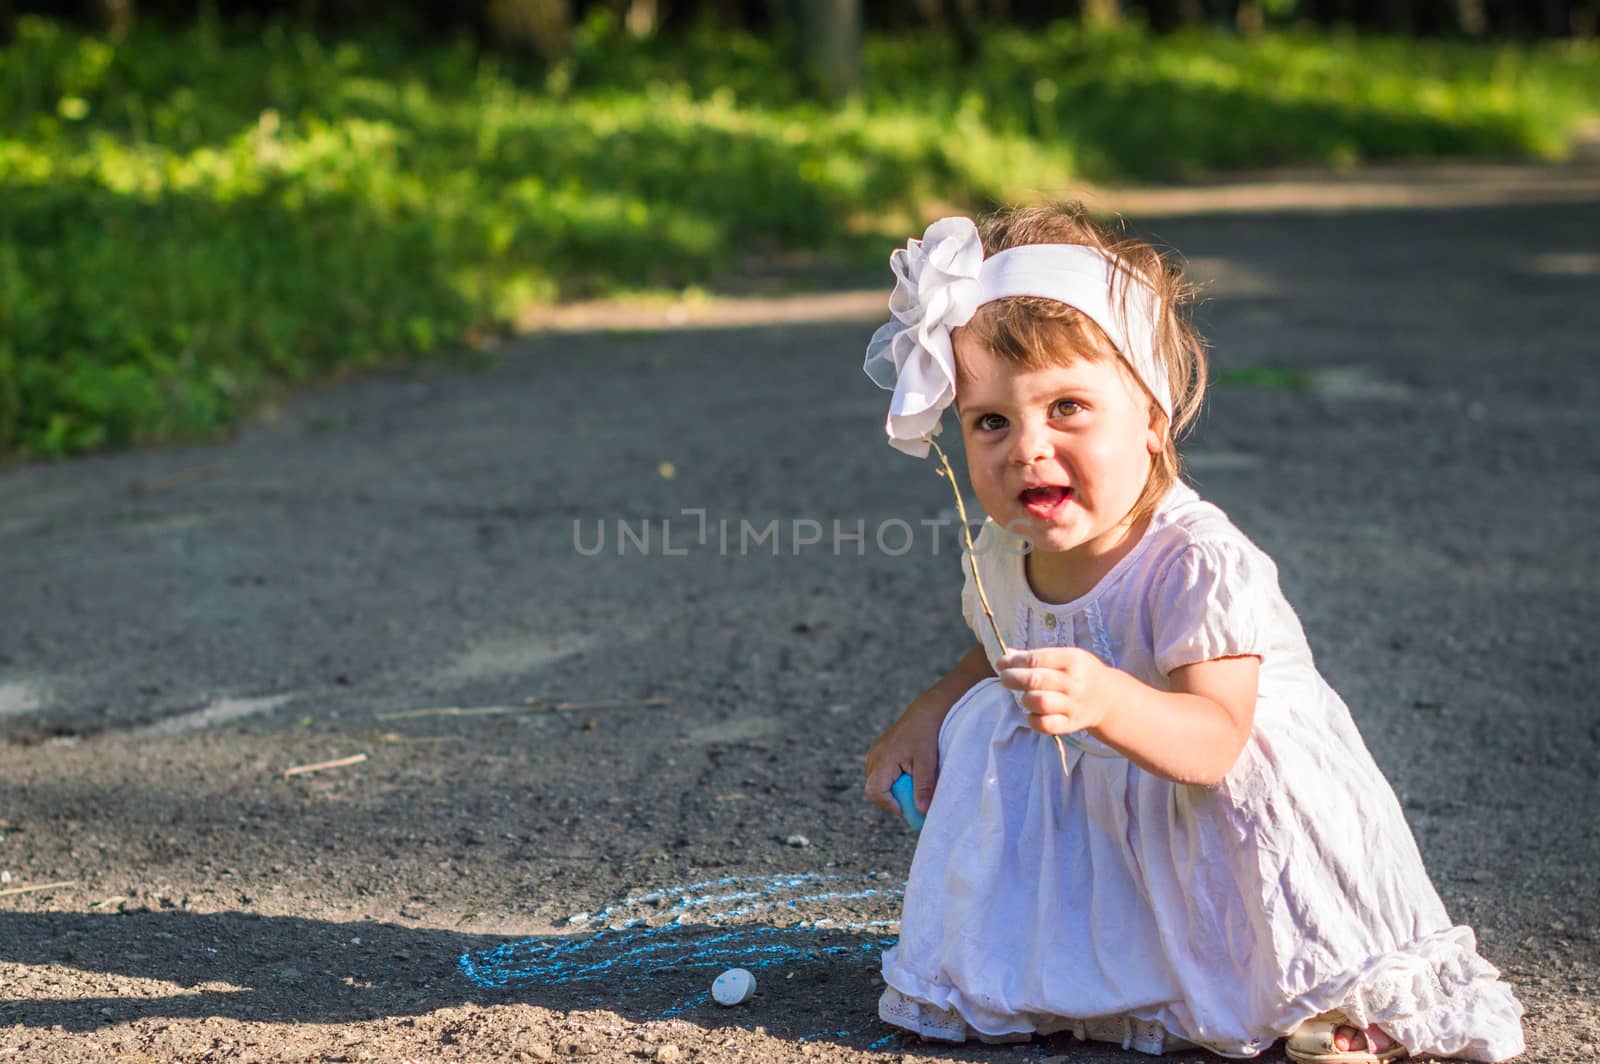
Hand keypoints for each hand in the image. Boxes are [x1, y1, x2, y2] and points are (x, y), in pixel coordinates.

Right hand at [864, 696, 943, 818]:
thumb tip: (922, 811)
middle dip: (895, 797)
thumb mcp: (928, 762)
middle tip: (915, 795)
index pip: (874, 792)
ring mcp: (875, 755)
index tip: (908, 808)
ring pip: (880, 783)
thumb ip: (924, 787)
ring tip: (915, 779)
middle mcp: (874, 758)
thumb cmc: (927, 734)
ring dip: (897, 788)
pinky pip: (884, 775)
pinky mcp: (881, 754)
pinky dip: (897, 779)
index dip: (889, 805)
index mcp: (882, 759)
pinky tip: (912, 771)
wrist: (926, 712)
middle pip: (876, 790)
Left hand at [996, 647, 1117, 736]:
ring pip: (1039, 702)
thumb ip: (1036, 656)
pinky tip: (1033, 713)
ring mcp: (1074, 705)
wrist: (1108, 698)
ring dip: (1024, 699)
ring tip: (1025, 696)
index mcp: (1073, 660)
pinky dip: (1033, 720)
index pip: (1037, 659)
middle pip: (1035, 680)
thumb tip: (1006, 654)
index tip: (1002, 663)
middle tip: (1004, 678)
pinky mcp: (1072, 724)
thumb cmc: (1079, 673)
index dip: (1014, 661)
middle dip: (1012, 678)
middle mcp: (1074, 682)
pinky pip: (1045, 725)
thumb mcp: (1065, 657)